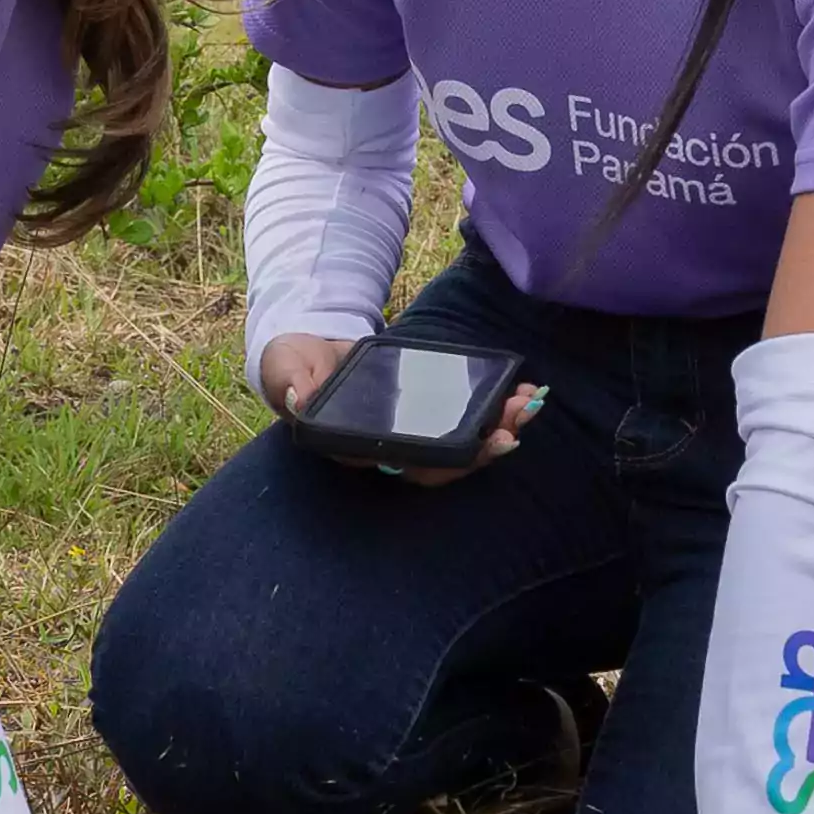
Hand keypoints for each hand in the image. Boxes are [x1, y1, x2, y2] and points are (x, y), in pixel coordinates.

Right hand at [257, 329, 543, 483]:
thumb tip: (300, 401)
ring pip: (462, 442)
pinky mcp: (427, 409)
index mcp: (359, 447)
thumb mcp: (284, 368)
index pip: (409, 463)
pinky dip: (495, 406)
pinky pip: (465, 415)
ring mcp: (412, 430)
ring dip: (500, 426)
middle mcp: (391, 448)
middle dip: (486, 446)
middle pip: (446, 460)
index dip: (447, 461)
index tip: (481, 445)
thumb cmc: (292, 366)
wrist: (305, 350)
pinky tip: (523, 390)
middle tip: (516, 424)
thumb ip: (290, 384)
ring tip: (530, 404)